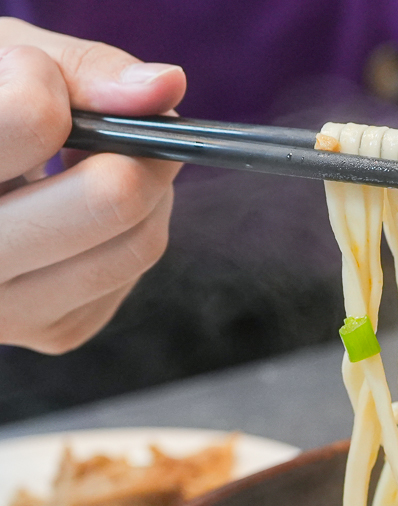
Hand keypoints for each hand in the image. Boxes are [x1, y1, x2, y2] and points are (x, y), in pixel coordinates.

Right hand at [0, 18, 185, 352]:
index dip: (50, 84)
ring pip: (138, 244)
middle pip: (112, 198)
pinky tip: (84, 209)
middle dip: (136, 149)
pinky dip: (131, 230)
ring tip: (99, 162)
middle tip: (124, 125)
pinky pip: (132, 273)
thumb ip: (82, 71)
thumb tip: (168, 86)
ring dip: (145, 192)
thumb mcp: (4, 68)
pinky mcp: (53, 332)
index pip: (33, 120)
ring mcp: (10, 311)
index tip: (37, 77)